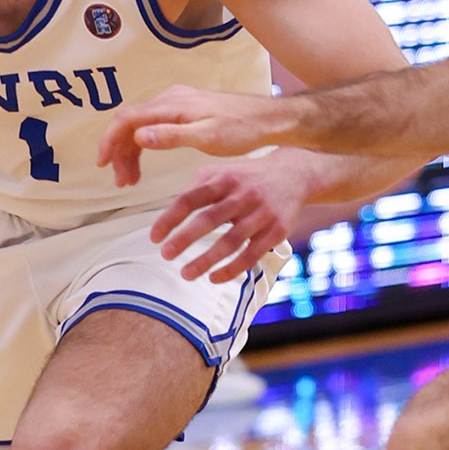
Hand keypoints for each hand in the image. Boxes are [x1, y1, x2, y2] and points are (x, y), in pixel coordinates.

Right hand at [98, 85, 295, 186]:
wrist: (266, 120)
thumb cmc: (241, 129)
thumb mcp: (207, 136)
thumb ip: (172, 136)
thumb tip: (139, 136)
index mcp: (172, 105)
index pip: (127, 118)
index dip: (110, 140)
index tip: (103, 164)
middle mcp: (169, 99)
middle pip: (129, 123)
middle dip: (120, 152)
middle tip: (122, 182)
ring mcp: (175, 103)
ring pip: (139, 126)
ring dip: (131, 152)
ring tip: (131, 180)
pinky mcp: (183, 110)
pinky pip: (152, 126)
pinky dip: (143, 146)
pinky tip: (144, 165)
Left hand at [150, 155, 309, 282]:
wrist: (294, 174)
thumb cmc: (246, 177)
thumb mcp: (222, 171)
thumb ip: (196, 187)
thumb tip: (170, 212)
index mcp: (223, 179)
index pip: (190, 199)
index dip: (170, 219)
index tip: (154, 238)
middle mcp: (243, 194)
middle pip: (209, 219)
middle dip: (184, 240)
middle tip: (165, 256)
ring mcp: (262, 213)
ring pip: (231, 241)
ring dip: (206, 260)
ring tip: (186, 274)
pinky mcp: (278, 230)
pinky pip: (252, 254)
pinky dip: (232, 269)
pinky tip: (214, 278)